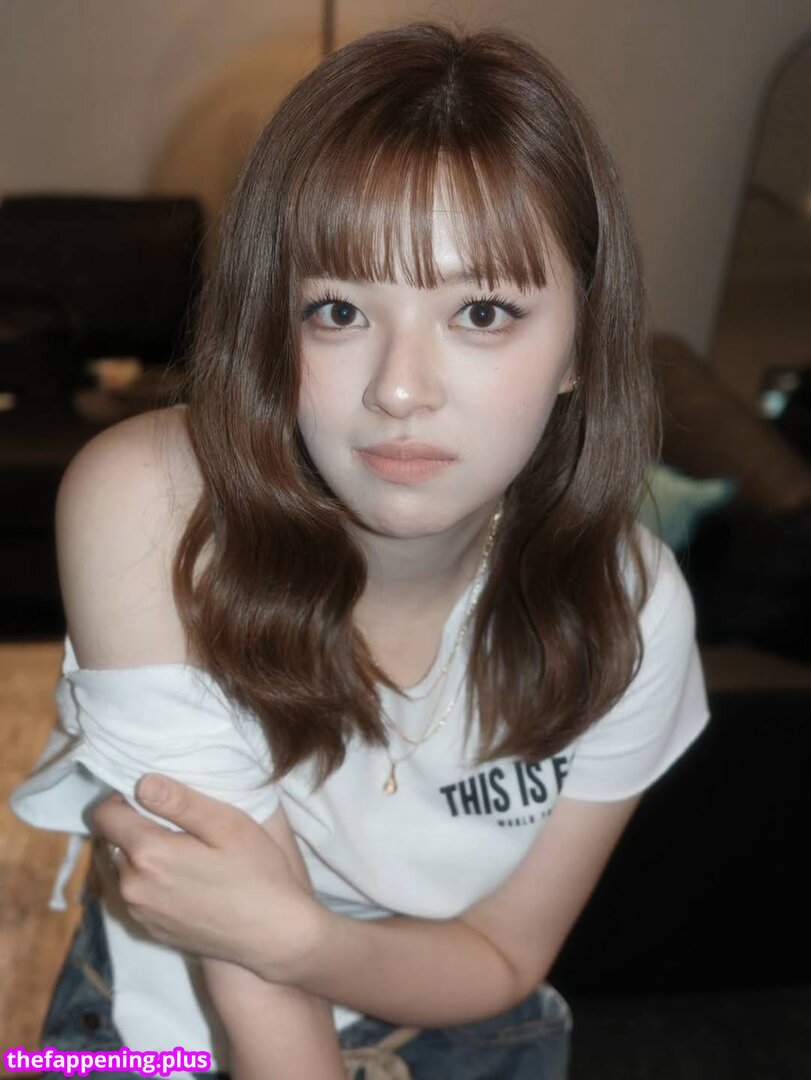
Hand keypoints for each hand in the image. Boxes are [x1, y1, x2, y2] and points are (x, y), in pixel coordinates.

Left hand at [89, 775, 322, 982]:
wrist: (273, 936)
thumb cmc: (257, 873)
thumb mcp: (228, 824)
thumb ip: (182, 802)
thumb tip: (143, 783)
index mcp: (148, 854)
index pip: (104, 815)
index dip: (123, 797)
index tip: (153, 797)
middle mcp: (133, 887)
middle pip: (112, 842)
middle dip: (134, 826)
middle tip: (177, 824)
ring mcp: (140, 913)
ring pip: (121, 869)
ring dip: (139, 855)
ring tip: (181, 852)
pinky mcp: (150, 931)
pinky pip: (134, 895)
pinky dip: (148, 881)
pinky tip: (183, 880)